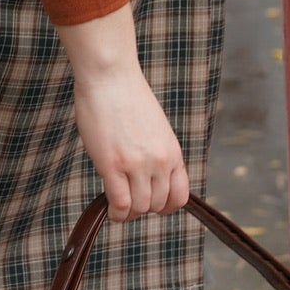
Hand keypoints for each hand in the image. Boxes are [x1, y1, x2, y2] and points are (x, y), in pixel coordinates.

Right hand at [59, 6, 189, 221]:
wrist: (110, 76)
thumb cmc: (127, 97)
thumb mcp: (155, 128)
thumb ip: (157, 153)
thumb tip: (150, 179)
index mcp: (172, 152)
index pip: (180, 196)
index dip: (166, 207)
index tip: (152, 203)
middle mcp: (160, 161)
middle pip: (157, 205)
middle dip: (143, 209)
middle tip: (128, 200)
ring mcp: (137, 164)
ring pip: (139, 208)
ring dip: (128, 212)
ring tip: (118, 205)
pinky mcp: (113, 164)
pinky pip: (120, 203)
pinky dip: (115, 213)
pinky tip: (109, 208)